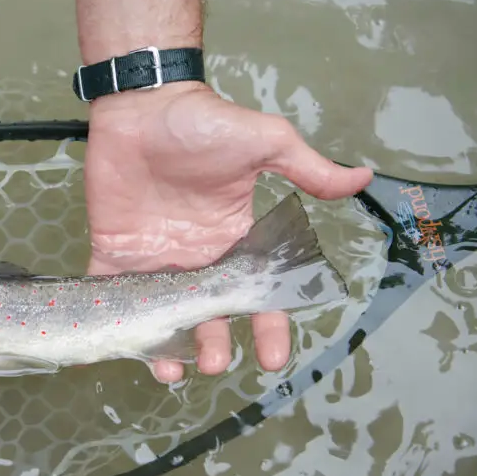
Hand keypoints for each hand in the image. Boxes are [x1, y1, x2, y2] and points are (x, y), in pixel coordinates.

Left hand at [83, 83, 372, 379]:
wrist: (142, 105)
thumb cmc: (203, 122)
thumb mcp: (265, 141)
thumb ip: (308, 168)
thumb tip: (363, 178)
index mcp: (235, 239)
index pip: (258, 294)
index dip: (269, 328)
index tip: (272, 359)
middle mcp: (197, 258)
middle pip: (210, 316)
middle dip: (215, 344)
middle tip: (215, 362)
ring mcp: (156, 259)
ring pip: (163, 316)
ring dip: (169, 346)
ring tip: (172, 370)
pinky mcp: (115, 254)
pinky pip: (112, 296)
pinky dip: (113, 322)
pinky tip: (121, 345)